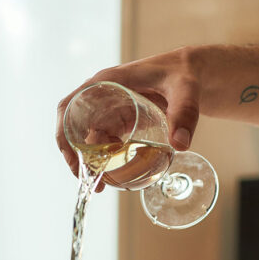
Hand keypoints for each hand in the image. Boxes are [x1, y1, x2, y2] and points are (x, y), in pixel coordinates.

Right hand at [55, 47, 201, 187]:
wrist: (193, 73)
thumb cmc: (184, 73)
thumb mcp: (186, 90)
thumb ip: (185, 113)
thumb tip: (180, 145)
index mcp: (108, 82)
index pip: (71, 105)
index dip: (65, 132)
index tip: (73, 158)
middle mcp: (104, 95)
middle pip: (75, 126)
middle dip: (77, 155)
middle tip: (90, 181)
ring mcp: (112, 108)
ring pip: (90, 137)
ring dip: (92, 160)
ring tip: (101, 186)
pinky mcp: (122, 119)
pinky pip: (106, 140)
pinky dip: (106, 158)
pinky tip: (115, 173)